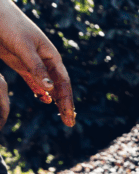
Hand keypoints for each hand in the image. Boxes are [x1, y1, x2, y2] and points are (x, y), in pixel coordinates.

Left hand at [0, 0, 74, 128]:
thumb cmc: (11, 27)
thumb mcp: (24, 47)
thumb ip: (36, 68)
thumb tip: (50, 89)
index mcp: (52, 57)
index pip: (63, 84)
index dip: (67, 101)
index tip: (69, 117)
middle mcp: (46, 61)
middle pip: (59, 87)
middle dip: (64, 105)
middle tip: (69, 123)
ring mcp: (34, 63)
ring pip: (48, 85)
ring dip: (55, 100)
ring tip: (61, 115)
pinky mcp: (21, 63)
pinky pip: (34, 80)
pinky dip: (40, 90)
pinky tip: (43, 100)